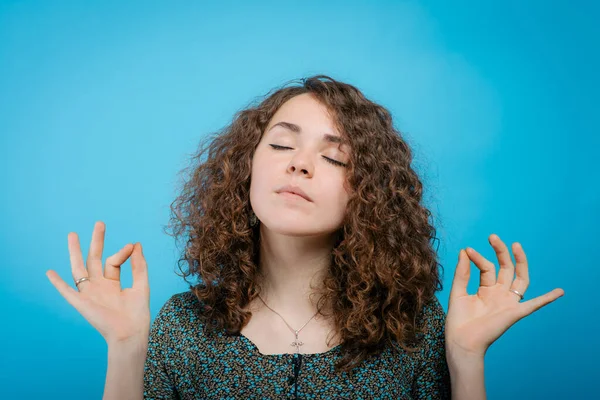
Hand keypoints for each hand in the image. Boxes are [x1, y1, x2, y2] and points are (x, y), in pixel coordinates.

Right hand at [46, 221, 150, 345]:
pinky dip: (58, 283)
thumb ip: (138, 265)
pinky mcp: (82, 303)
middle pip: (94, 259)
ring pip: (79, 269)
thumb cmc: (137, 314)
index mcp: (112, 283)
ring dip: (75, 252)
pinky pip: (67, 291)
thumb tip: (136, 244)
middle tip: (100, 223)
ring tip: (72, 235)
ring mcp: (89, 293)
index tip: (132, 246)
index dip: (123, 252)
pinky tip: (50, 272)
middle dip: (96, 241)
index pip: (114, 261)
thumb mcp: (141, 285)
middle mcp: (99, 286)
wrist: (130, 333)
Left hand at [445, 234, 563, 358]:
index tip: (467, 250)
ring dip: (520, 262)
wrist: (461, 341)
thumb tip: (464, 250)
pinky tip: (559, 292)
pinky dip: (547, 299)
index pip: (486, 267)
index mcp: (486, 289)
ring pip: (520, 279)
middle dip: (501, 252)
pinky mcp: (514, 313)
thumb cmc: (458, 320)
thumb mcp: (458, 292)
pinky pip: (534, 305)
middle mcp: (499, 294)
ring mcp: (508, 302)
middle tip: (493, 236)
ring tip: (515, 245)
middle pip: (506, 268)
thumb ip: (462, 273)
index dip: (478, 258)